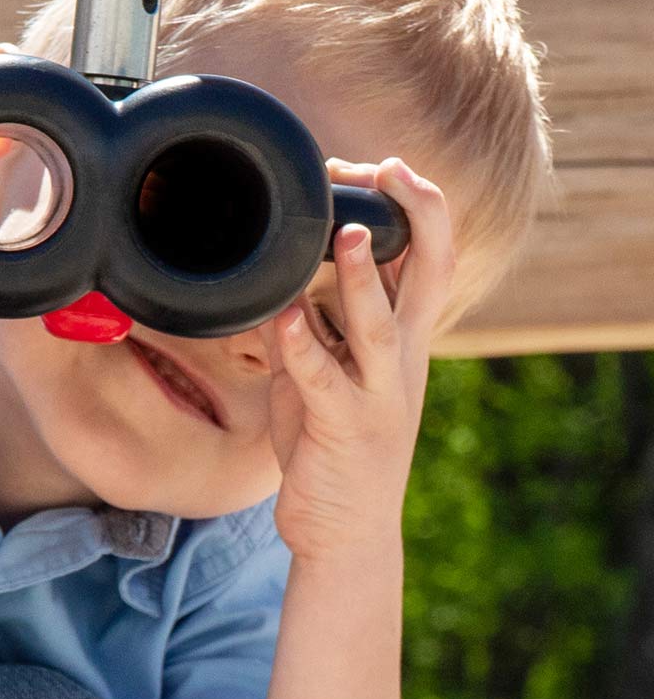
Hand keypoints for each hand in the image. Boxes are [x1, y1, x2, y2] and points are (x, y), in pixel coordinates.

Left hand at [259, 157, 454, 563]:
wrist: (344, 531)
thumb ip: (303, 327)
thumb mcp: (320, 376)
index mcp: (401, 341)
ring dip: (365, 278)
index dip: (414, 207)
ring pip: (380, 326)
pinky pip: (323, 380)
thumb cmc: (331, 445)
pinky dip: (302, 347)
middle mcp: (401, 361)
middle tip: (387, 168)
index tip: (380, 167)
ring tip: (347, 232)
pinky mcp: (344, 428)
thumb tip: (267, 283)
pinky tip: (282, 319)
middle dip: (416, 217)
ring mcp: (379, 395)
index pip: (428, 259)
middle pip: (432, 275)